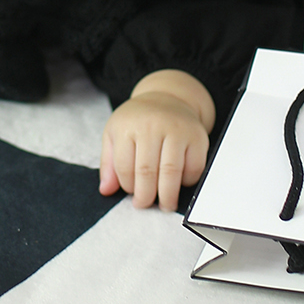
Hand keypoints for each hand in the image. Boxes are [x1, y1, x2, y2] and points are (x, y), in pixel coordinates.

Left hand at [99, 69, 215, 211]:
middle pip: (147, 172)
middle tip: (146, 205)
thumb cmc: (138, 120)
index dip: (128, 187)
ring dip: (167, 196)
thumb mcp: (114, 134)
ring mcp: (177, 129)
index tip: (131, 195)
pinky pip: (194, 168)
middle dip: (146, 196)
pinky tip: (179, 184)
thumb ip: (108, 163)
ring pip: (171, 172)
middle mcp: (152, 125)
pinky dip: (187, 182)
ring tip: (164, 205)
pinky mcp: (197, 136)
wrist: (168, 97)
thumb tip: (106, 190)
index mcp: (127, 126)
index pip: (125, 168)